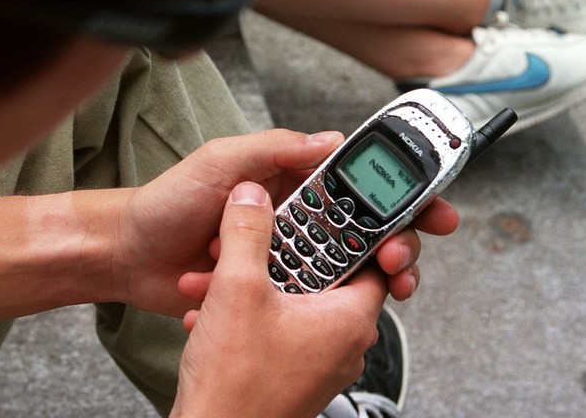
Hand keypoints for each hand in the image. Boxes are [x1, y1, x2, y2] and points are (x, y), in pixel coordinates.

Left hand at [113, 128, 457, 314]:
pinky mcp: (269, 291)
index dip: (400, 194)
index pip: (357, 183)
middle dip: (395, 244)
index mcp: (288, 181)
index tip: (433, 210)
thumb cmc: (167, 201)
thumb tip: (329, 141)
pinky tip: (315, 313)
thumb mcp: (220, 161)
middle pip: (363, 231)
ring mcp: (283, 257)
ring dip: (367, 281)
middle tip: (400, 259)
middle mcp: (293, 218)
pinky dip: (316, 308)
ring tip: (377, 289)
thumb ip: (274, 149)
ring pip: (344, 270)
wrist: (130, 255)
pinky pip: (305, 300)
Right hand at [171, 182, 386, 417]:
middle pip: (325, 274)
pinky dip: (248, 311)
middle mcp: (343, 343)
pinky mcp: (291, 371)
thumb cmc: (236, 387)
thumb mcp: (237, 289)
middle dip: (281, 253)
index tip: (326, 208)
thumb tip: (252, 198)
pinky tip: (211, 307)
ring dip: (254, 281)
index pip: (374, 257)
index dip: (350, 227)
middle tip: (259, 235)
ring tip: (220, 273)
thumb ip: (247, 232)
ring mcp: (317, 360)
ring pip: (293, 300)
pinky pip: (277, 325)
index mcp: (349, 319)